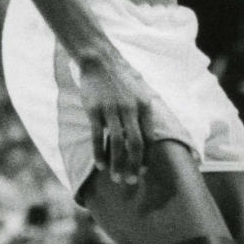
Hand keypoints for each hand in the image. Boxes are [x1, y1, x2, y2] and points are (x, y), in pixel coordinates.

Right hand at [78, 53, 155, 186]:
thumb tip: (144, 137)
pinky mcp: (95, 110)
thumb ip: (142, 114)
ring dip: (117, 163)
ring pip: (117, 143)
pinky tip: (100, 164)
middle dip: (133, 165)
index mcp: (144, 106)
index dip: (146, 157)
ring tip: (115, 177)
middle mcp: (130, 109)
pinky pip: (98, 136)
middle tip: (130, 181)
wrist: (99, 61)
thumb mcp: (138, 93)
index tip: (142, 171)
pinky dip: (99, 153)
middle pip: (135, 144)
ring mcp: (112, 110)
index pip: (148, 138)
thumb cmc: (119, 80)